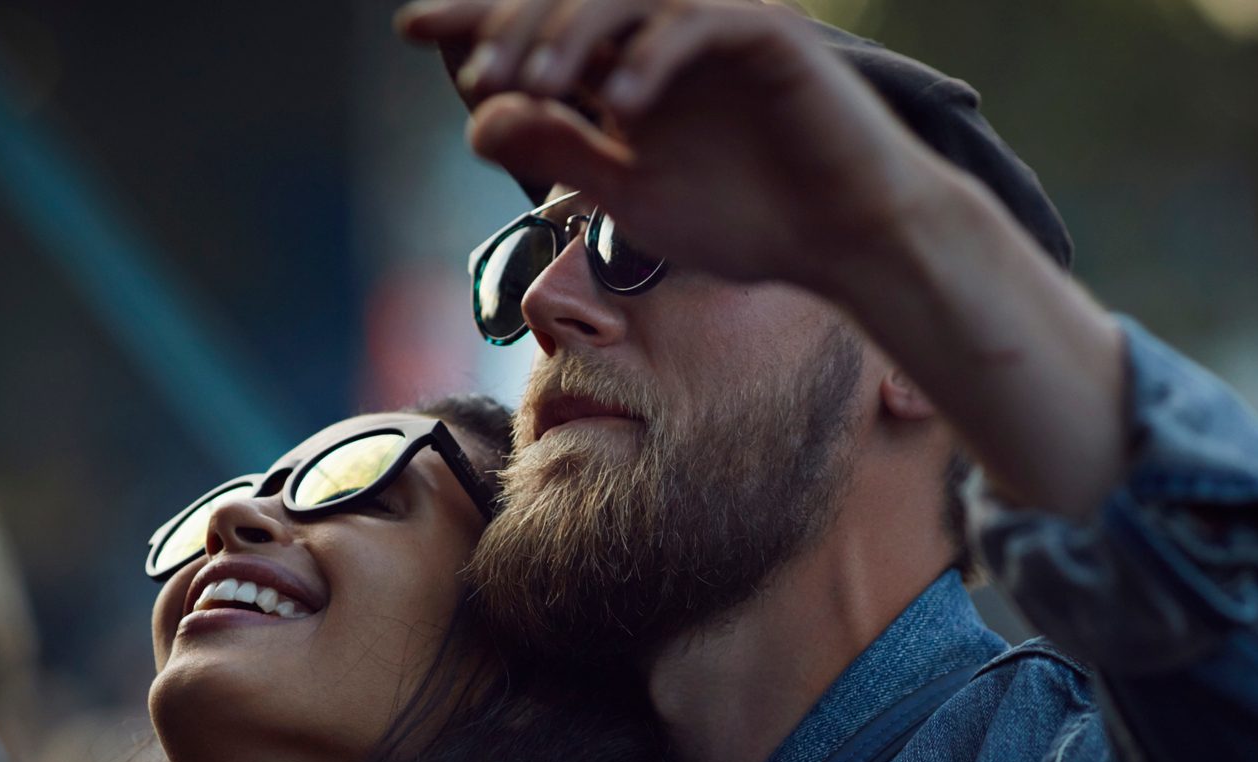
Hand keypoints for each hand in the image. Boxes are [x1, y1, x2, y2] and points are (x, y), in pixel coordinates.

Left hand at [397, 0, 937, 293]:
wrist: (847, 242)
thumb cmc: (749, 219)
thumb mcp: (631, 195)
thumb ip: (560, 152)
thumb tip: (478, 121)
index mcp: (630, 65)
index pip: (542, 27)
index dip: (476, 22)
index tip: (410, 31)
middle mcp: (667, 32)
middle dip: (516, 28)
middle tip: (483, 75)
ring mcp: (718, 24)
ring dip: (571, 29)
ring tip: (536, 80)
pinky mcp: (769, 34)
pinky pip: (698, 21)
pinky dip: (655, 56)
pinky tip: (625, 104)